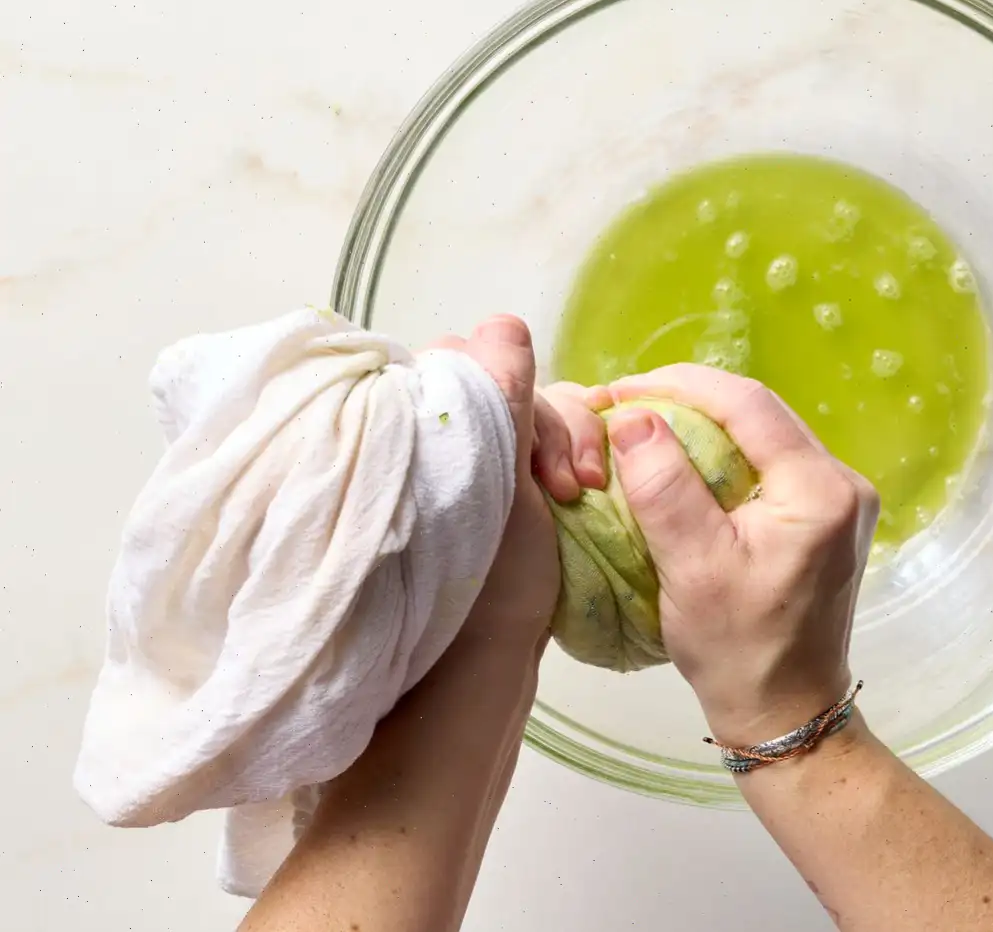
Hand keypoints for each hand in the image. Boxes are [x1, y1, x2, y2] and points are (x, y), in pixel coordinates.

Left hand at [427, 316, 561, 649]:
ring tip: (582, 495)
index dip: (518, 399)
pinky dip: (564, 463)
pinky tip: (582, 496)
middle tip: (571, 489)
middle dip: (551, 428)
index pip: (472, 363)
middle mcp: (429, 437)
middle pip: (508, 390)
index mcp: (407, 420)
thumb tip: (505, 323)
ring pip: (530, 417)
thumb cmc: (474, 581)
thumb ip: (496, 396)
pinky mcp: (492, 495)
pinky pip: (537, 450)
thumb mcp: (489, 477)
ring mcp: (462, 468)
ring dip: (567, 444)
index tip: (546, 464)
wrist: (474, 672)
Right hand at [604, 364, 878, 746]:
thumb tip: (632, 416)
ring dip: (704, 423)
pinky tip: (681, 460)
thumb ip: (663, 488)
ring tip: (645, 426)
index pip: (747, 403)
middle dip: (689, 399)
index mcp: (820, 490)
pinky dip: (723, 452)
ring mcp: (840, 499)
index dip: (680, 385)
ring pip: (764, 433)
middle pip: (759, 412)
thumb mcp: (691, 567)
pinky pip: (769, 461)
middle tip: (625, 404)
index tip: (620, 390)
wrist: (786, 713)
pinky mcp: (827, 515)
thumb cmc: (738, 650)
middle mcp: (843, 483)